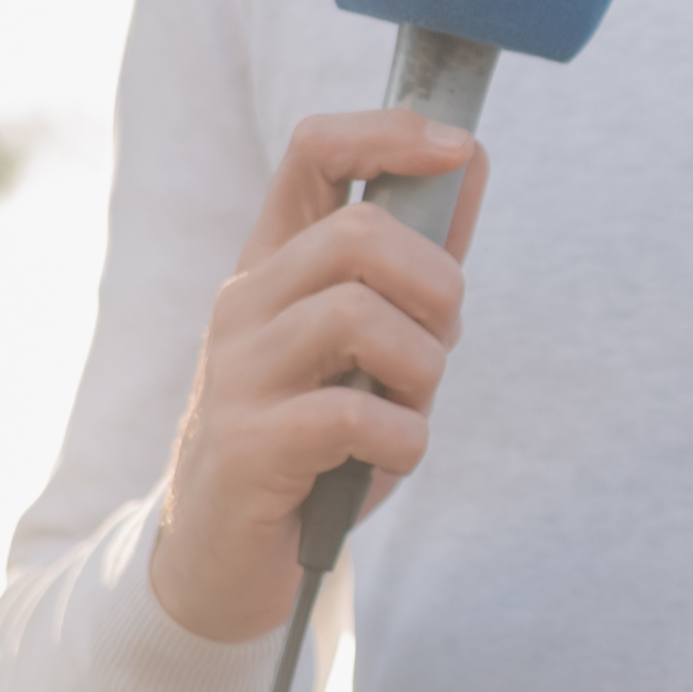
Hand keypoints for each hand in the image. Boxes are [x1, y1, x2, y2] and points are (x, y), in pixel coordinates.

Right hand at [148, 109, 480, 642]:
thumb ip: (414, 267)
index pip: (313, 152)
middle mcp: (245, 302)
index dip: (390, 133)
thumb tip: (468, 163)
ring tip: (410, 410)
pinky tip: (392, 458)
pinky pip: (354, 415)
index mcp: (274, 264)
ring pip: (359, 314)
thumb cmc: (312, 444)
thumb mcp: (368, 348)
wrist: (224, 558)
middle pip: (360, 234)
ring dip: (421, 368)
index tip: (455, 149)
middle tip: (441, 342)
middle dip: (436, 287)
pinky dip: (404, 439)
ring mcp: (238, 370)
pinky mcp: (246, 443)